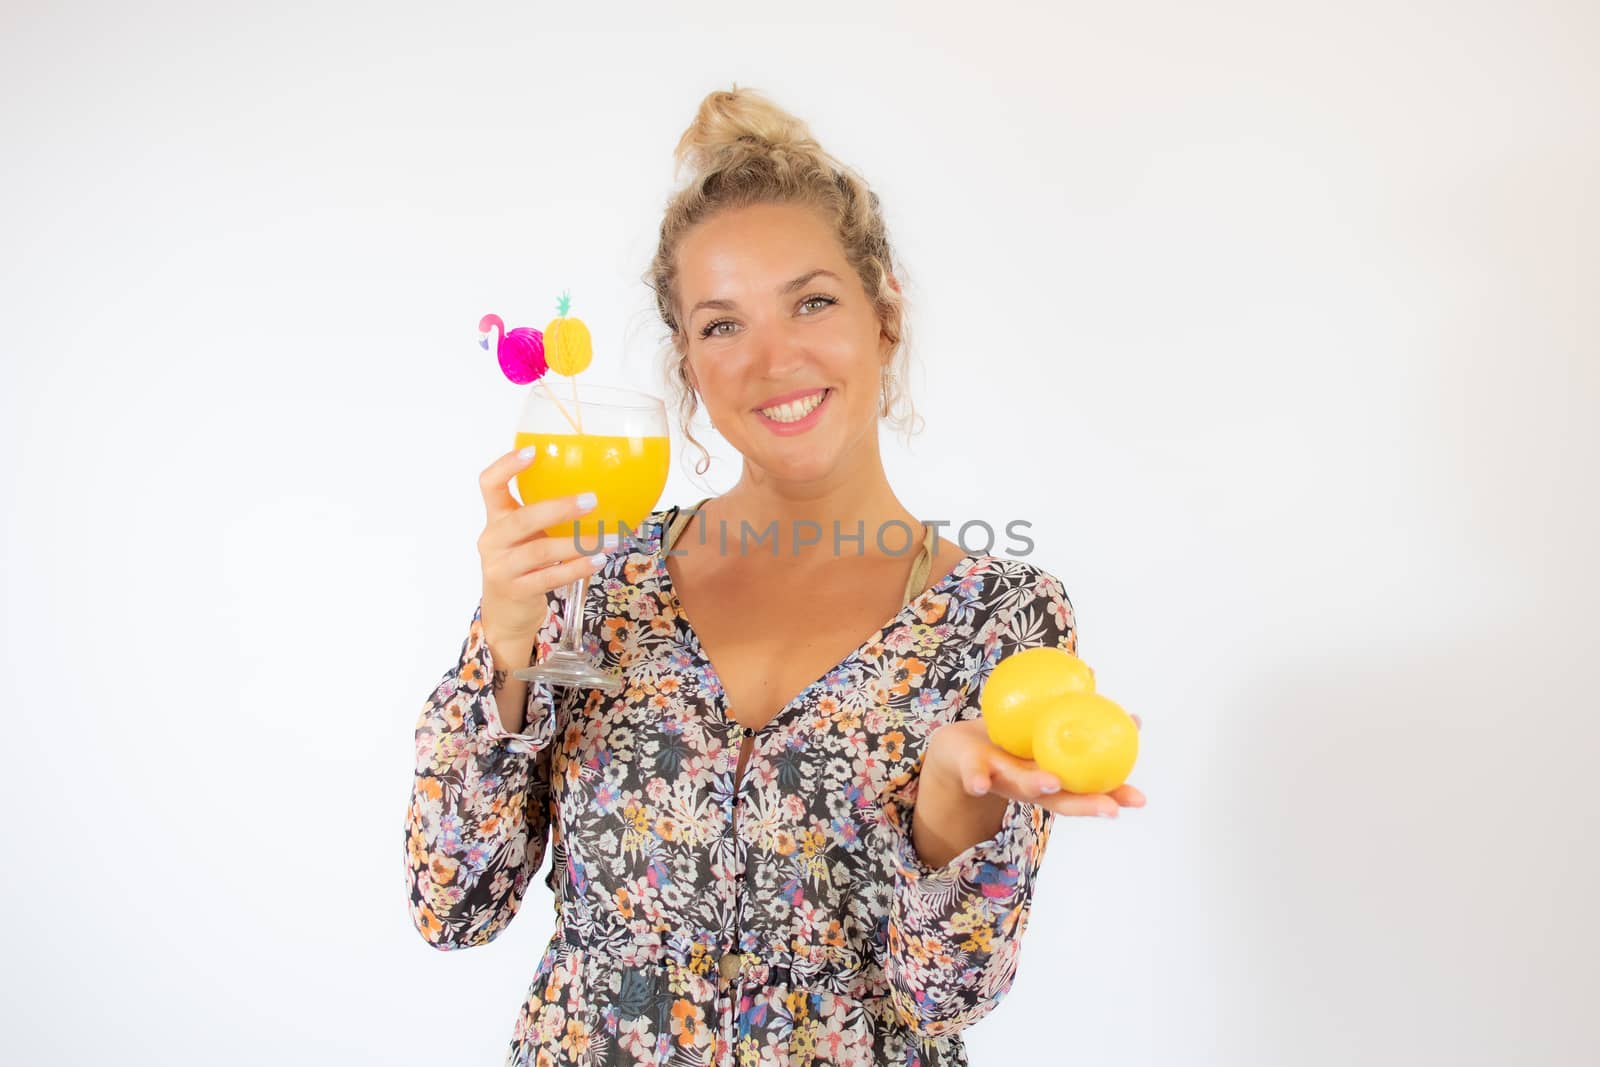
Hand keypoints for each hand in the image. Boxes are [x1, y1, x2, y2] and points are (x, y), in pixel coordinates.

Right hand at [477, 446, 612, 645]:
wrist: (506, 613)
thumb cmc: (524, 565)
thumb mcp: (528, 536)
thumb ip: (546, 515)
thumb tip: (599, 486)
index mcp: (496, 518)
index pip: (489, 484)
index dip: (507, 466)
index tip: (533, 451)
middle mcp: (493, 540)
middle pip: (522, 518)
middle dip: (558, 508)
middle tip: (592, 499)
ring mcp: (501, 567)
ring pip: (540, 551)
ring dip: (579, 543)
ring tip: (611, 538)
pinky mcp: (515, 591)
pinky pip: (549, 577)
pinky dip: (577, 568)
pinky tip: (598, 560)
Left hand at [924, 714, 1146, 817]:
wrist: (955, 752)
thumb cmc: (1008, 744)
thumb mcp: (1041, 728)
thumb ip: (1071, 712)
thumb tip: (1100, 682)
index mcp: (1050, 778)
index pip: (1086, 790)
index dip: (1113, 794)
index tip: (1139, 799)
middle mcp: (1030, 786)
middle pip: (1061, 799)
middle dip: (1087, 804)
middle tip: (1113, 807)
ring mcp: (1002, 779)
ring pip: (1022, 786)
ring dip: (1038, 784)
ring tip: (1052, 781)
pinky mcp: (972, 769)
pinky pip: (974, 774)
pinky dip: (976, 780)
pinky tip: (979, 785)